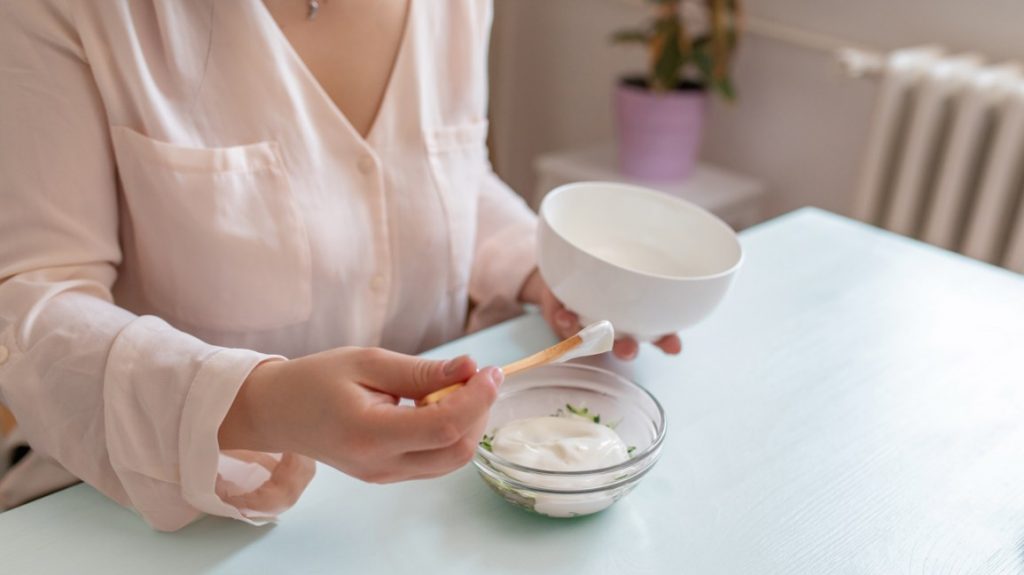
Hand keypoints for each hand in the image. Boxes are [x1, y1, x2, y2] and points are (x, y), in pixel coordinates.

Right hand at [219, 349, 499, 482]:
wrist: (276, 412)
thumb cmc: (315, 380)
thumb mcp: (366, 362)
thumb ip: (419, 371)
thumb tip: (470, 369)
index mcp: (370, 434)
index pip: (444, 427)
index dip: (477, 399)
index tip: (490, 370)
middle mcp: (381, 464)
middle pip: (457, 451)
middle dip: (479, 412)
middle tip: (476, 376)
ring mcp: (385, 475)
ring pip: (451, 459)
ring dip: (467, 423)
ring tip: (454, 387)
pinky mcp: (388, 474)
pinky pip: (435, 459)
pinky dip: (449, 431)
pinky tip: (436, 403)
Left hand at [518, 269, 681, 360]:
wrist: (568, 261)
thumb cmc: (607, 262)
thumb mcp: (632, 256)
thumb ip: (648, 253)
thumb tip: (674, 239)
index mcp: (636, 311)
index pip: (657, 332)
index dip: (667, 342)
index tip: (673, 347)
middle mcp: (613, 322)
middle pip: (624, 343)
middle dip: (627, 349)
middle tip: (628, 348)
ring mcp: (587, 323)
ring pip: (593, 339)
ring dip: (592, 340)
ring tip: (592, 335)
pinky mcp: (563, 317)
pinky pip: (563, 323)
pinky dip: (564, 320)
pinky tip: (565, 316)